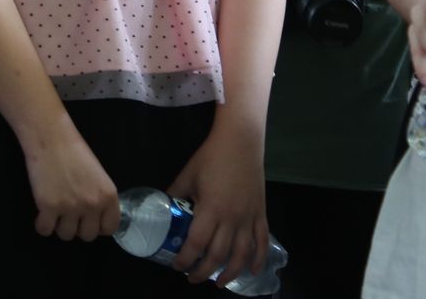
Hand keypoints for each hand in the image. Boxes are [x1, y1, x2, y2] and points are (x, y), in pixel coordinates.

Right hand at [22, 126, 118, 241]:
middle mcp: (92, 205)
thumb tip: (94, 219)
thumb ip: (99, 198)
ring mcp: (70, 207)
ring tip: (55, 210)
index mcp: (108, 196)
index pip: (109, 228)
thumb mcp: (98, 175)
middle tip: (69, 213)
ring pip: (66, 235)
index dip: (97, 226)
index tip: (88, 220)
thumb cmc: (74, 151)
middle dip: (78, 227)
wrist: (51, 137)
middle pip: (87, 236)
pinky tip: (42, 213)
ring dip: (59, 226)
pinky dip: (42, 225)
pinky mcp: (48, 207)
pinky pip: (45, 230)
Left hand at [167, 126, 266, 284]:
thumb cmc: (212, 157)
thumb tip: (163, 207)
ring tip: (218, 282)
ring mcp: (248, 218)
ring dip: (230, 273)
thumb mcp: (188, 175)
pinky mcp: (261, 214)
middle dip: (203, 271)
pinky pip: (262, 242)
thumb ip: (175, 193)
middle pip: (218, 255)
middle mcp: (231, 219)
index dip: (185, 259)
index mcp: (211, 210)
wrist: (240, 142)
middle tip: (192, 278)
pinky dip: (258, 259)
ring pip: (241, 255)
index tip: (177, 266)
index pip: (196, 244)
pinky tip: (252, 271)